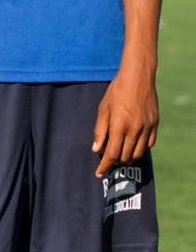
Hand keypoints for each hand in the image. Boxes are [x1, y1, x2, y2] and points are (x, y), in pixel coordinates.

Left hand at [92, 61, 158, 176]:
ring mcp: (147, 128)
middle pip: (125, 156)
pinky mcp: (155, 125)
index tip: (99, 173)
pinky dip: (140, 149)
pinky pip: (148, 145)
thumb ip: (100, 130)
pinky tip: (132, 145)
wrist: (137, 77)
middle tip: (107, 158)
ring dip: (128, 157)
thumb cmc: (116, 92)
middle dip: (114, 161)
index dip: (104, 166)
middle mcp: (135, 129)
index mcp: (119, 126)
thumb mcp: (103, 109)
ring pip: (138, 153)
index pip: (111, 154)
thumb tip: (97, 149)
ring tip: (119, 153)